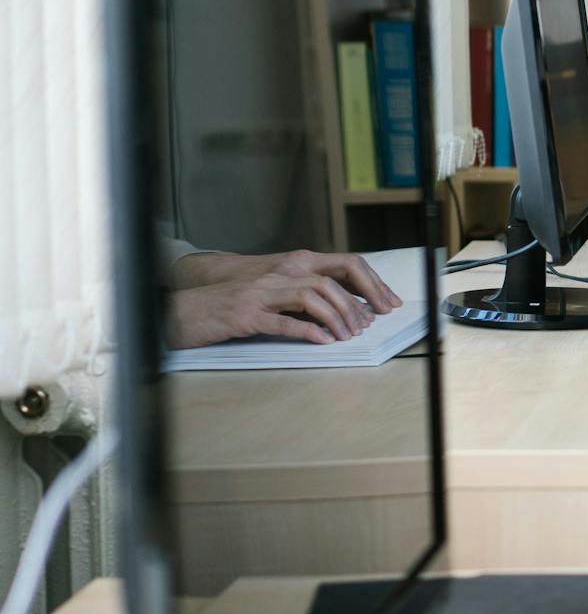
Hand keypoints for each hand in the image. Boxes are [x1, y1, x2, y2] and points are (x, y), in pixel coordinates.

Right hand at [166, 273, 382, 348]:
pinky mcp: (245, 316)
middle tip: (364, 327)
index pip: (332, 272)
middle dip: (352, 305)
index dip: (359, 288)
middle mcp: (274, 279)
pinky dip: (306, 331)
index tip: (378, 308)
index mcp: (283, 273)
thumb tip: (335, 317)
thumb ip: (297, 303)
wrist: (183, 312)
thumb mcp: (268, 300)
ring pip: (309, 298)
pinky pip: (282, 321)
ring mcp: (259, 296)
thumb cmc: (227, 310)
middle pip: (327, 283)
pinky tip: (322, 341)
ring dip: (334, 318)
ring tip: (346, 336)